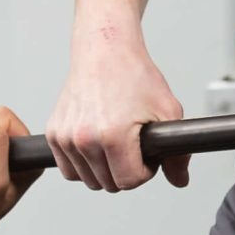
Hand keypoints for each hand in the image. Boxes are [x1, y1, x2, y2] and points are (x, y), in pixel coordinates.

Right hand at [45, 33, 187, 191]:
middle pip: (109, 184)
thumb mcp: (167, 110)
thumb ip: (177, 153)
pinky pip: (69, 170)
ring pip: (89, 180)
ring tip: (116, 143)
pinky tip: (98, 146)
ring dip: (105, 169)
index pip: (130, 181)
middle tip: (133, 145)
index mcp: (112, 136)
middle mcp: (84, 139)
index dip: (145, 170)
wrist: (104, 50)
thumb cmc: (133, 74)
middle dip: (126, 170)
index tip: (147, 154)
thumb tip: (180, 180)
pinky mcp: (54, 134)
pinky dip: (84, 165)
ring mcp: (65, 138)